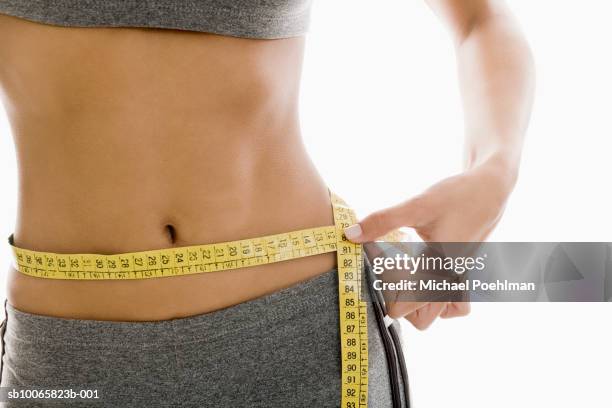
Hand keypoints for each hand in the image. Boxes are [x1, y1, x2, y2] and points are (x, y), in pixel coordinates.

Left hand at [345, 156, 516, 327]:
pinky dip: (433, 294)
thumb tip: (350, 235)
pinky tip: (421, 271)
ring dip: (416, 301)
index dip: (385, 294)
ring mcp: (459, 281)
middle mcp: (452, 282)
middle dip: (400, 302)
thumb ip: (383, 221)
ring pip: (436, 314)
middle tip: (388, 272)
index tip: (377, 269)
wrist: (491, 189)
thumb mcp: (417, 206)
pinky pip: (449, 302)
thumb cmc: (457, 196)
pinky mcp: (461, 273)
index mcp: (440, 271)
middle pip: (421, 319)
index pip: (406, 307)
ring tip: (403, 272)